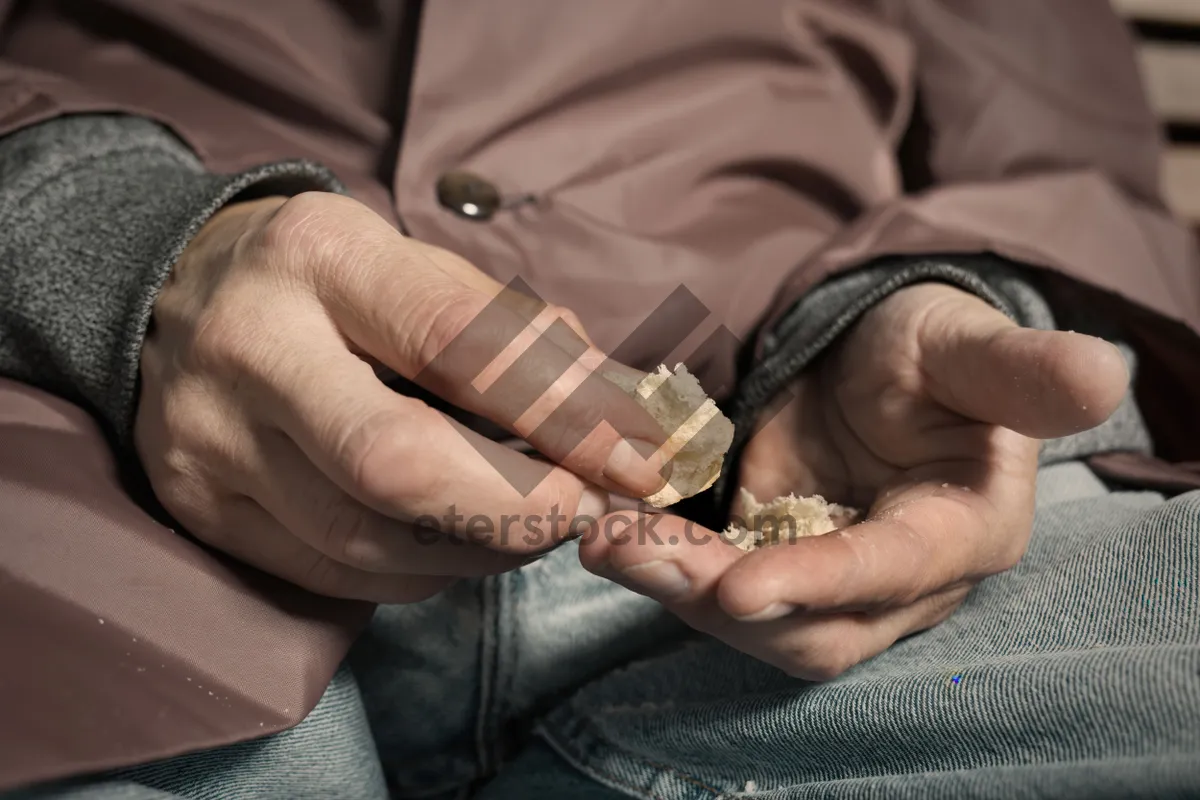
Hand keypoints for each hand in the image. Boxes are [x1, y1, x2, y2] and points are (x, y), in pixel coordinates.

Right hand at [137, 192, 666, 601]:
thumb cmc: (329, 283)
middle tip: (586, 511)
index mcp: (320, 256)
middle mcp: (251, 346)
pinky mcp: (202, 510)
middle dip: (520, 507)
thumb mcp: (420, 268)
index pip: (455, 343)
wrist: (172, 297)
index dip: (560, 413)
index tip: (635, 458)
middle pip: (398, 464)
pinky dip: (421, 569)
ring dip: (481, 547)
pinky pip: (337, 576)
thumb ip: (521, 335)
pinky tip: (454, 538)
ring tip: (531, 522)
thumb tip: (628, 412)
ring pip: (371, 541)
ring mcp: (212, 439)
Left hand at [581, 283, 1128, 678]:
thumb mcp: (970, 345)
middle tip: (627, 551)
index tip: (739, 585)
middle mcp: (895, 581)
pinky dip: (660, 565)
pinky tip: (608, 531)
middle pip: (809, 627)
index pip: (889, 573)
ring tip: (604, 540)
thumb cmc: (933, 346)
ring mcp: (827, 581)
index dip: (819, 582)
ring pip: (753, 618)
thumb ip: (1022, 371)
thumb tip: (1102, 372)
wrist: (878, 355)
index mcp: (961, 532)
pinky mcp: (773, 562)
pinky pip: (714, 583)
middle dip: (717, 601)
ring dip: (674, 588)